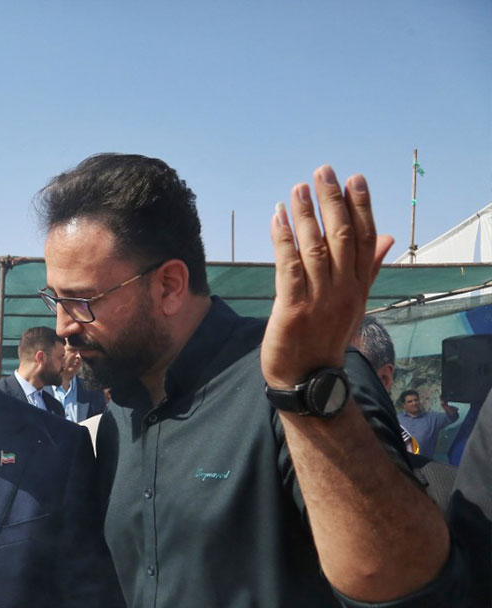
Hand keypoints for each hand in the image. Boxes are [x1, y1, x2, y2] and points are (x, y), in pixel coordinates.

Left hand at [262, 166, 394, 388]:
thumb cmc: (326, 336)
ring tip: (298, 188)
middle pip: (342, 237)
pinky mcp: (294, 307)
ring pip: (315, 247)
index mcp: (359, 285)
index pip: (365, 238)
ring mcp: (319, 298)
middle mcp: (343, 289)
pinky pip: (289, 267)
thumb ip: (369, 269)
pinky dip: (283, 240)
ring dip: (305, 214)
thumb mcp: (353, 302)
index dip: (360, 207)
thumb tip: (387, 238)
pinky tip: (277, 218)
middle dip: (333, 201)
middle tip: (324, 171)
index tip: (354, 179)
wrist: (307, 378)